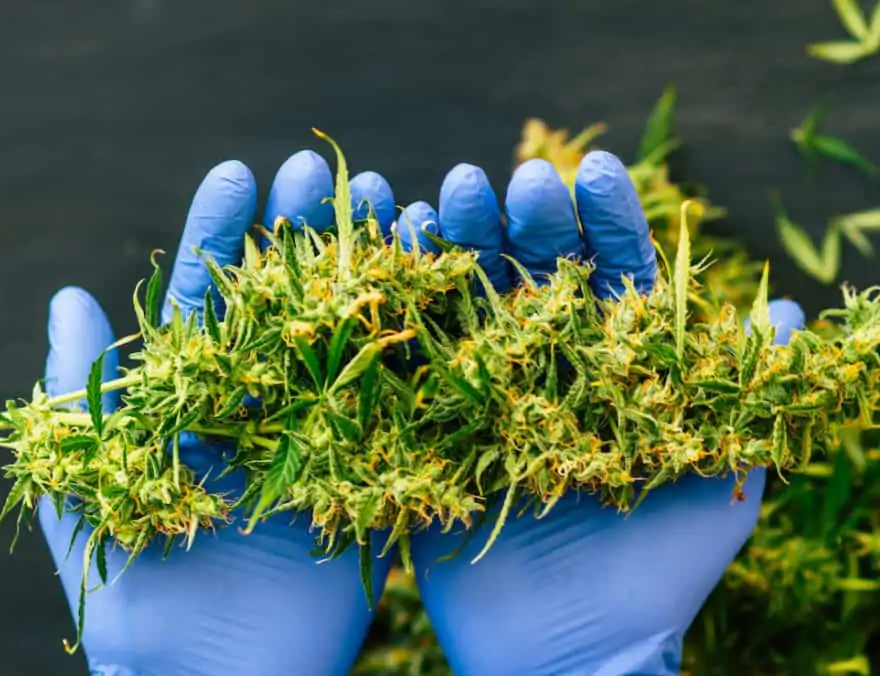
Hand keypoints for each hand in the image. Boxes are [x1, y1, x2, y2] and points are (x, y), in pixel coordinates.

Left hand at [37, 150, 397, 674]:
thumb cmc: (136, 592)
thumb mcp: (89, 484)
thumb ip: (78, 393)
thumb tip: (64, 296)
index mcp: (194, 397)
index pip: (206, 297)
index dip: (220, 234)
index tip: (240, 173)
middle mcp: (262, 401)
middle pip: (283, 302)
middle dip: (299, 233)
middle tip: (320, 169)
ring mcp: (322, 430)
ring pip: (345, 335)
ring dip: (362, 271)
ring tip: (385, 202)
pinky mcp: (371, 468)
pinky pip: (397, 400)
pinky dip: (415, 342)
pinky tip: (433, 281)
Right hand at [400, 152, 805, 674]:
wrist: (570, 649)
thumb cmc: (659, 574)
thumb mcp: (724, 478)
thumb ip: (749, 394)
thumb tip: (787, 309)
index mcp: (617, 365)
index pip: (613, 275)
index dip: (605, 221)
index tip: (594, 170)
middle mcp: (549, 366)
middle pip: (534, 275)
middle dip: (526, 221)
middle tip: (516, 181)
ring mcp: (487, 390)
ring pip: (471, 301)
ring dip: (461, 245)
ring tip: (451, 196)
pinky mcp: (433, 423)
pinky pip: (416, 355)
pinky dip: (405, 303)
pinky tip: (398, 252)